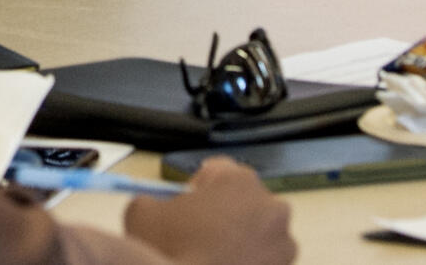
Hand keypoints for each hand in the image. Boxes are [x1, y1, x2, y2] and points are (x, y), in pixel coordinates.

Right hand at [124, 158, 294, 264]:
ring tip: (213, 256)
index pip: (219, 170)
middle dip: (225, 212)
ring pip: (259, 232)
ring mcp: (283, 244)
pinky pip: (264, 260)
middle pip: (244, 200)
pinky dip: (249, 263)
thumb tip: (157, 207)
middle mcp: (271, 206)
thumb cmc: (167, 248)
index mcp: (238, 180)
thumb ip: (156, 199)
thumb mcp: (142, 210)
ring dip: (241, 240)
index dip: (199, 186)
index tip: (188, 204)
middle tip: (200, 233)